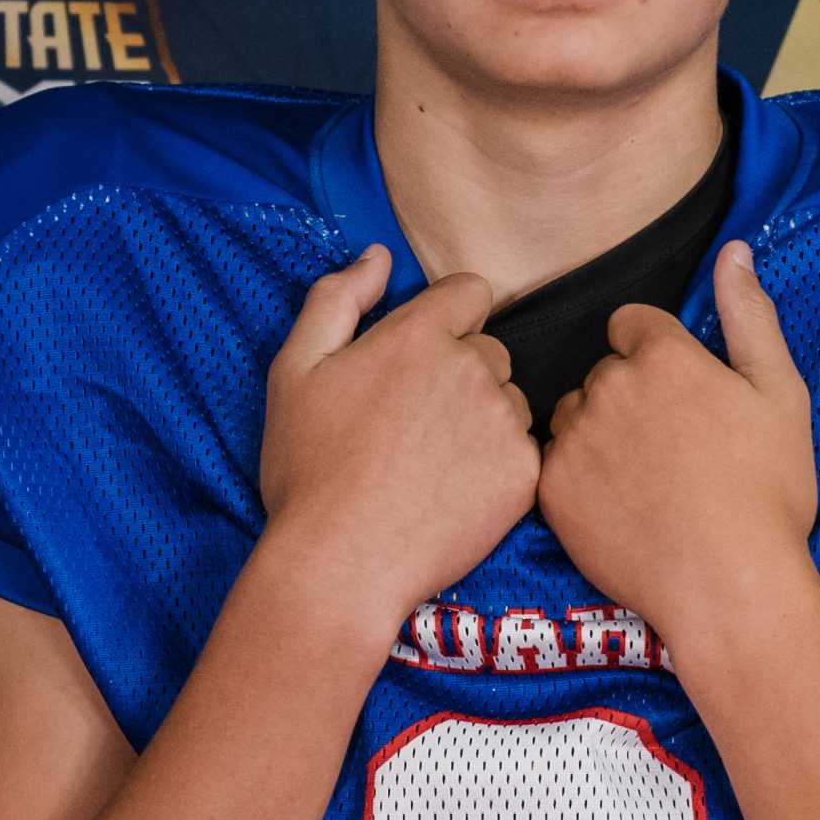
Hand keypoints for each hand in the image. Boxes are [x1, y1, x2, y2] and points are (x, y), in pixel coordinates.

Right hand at [259, 246, 538, 641]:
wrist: (339, 563)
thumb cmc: (309, 469)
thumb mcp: (294, 371)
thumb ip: (337, 299)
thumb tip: (379, 256)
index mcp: (418, 334)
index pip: (470, 292)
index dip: (447, 322)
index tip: (419, 362)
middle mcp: (472, 368)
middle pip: (490, 351)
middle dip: (461, 376)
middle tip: (412, 429)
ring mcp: (503, 422)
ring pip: (509, 403)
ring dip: (483, 422)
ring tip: (431, 467)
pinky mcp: (525, 474)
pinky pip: (523, 452)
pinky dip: (497, 469)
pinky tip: (454, 495)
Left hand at [536, 241, 818, 648]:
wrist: (729, 586)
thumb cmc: (767, 492)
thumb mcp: (780, 394)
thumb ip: (750, 315)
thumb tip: (734, 250)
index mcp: (663, 357)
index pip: (632, 324)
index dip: (658, 356)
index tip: (681, 398)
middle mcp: (608, 388)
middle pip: (603, 373)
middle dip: (629, 398)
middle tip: (671, 451)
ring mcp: (574, 440)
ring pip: (575, 417)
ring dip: (599, 435)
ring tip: (645, 483)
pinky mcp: (551, 490)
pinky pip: (554, 465)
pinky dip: (579, 480)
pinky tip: (619, 508)